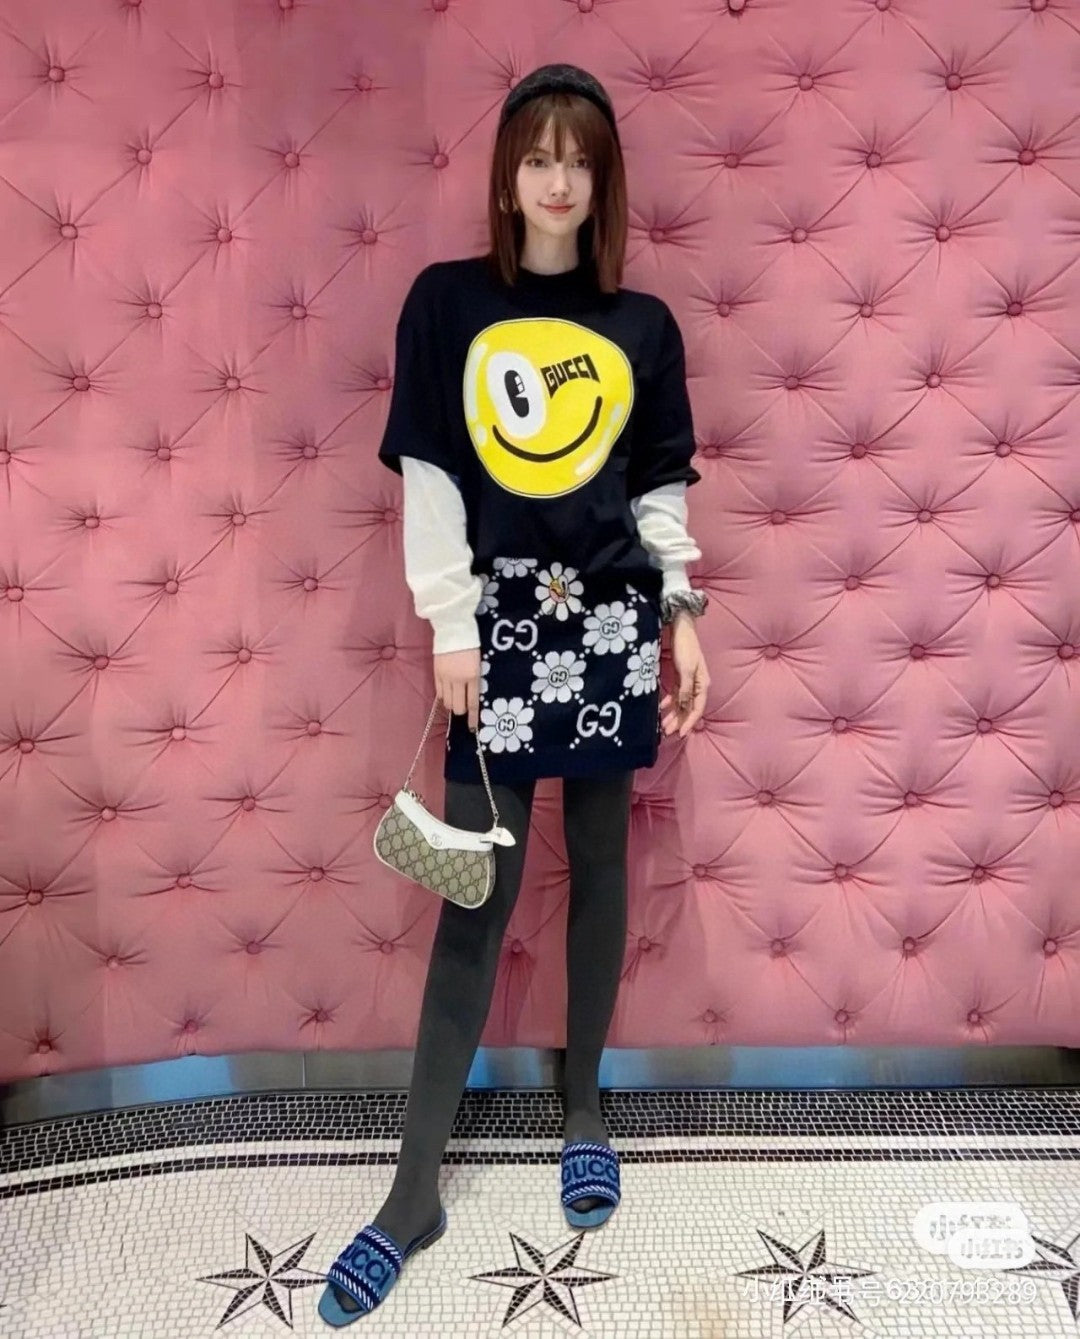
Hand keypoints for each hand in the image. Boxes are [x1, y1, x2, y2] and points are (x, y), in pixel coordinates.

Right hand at [433, 647, 481, 731]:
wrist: (453, 629)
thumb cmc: (471, 644)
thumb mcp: (478, 663)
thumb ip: (474, 680)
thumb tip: (471, 695)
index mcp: (473, 676)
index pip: (473, 703)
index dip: (472, 717)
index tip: (472, 727)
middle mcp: (459, 680)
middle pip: (458, 706)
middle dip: (461, 711)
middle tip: (463, 709)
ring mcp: (446, 677)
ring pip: (448, 701)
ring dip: (452, 704)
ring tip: (455, 700)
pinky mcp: (436, 673)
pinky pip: (439, 692)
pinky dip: (444, 696)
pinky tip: (447, 695)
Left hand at [660, 615, 708, 738]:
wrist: (682, 628)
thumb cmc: (686, 648)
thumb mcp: (685, 670)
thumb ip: (685, 689)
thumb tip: (684, 707)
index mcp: (702, 684)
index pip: (697, 709)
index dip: (689, 722)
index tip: (680, 734)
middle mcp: (697, 685)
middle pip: (689, 708)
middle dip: (679, 721)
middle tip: (667, 733)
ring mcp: (689, 681)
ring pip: (682, 703)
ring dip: (673, 714)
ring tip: (663, 725)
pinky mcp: (681, 676)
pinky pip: (676, 694)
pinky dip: (670, 701)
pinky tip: (662, 707)